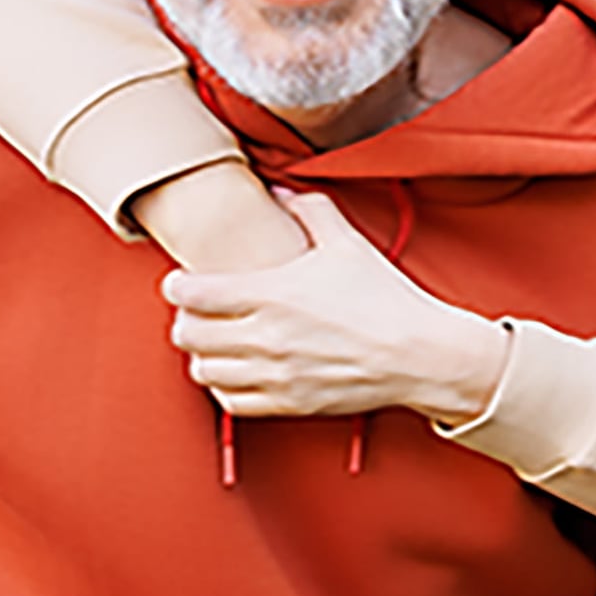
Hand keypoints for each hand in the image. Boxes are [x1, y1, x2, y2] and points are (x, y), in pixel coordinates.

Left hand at [160, 189, 508, 421]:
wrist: (419, 354)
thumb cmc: (385, 297)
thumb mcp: (346, 243)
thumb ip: (308, 210)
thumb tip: (279, 191)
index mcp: (273, 293)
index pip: (192, 293)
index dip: (176, 286)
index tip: (179, 282)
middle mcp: (266, 337)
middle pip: (188, 335)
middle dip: (184, 320)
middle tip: (195, 312)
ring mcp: (275, 374)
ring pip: (203, 370)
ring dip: (201, 355)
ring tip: (214, 343)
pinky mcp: (288, 403)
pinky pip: (231, 402)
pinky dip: (224, 387)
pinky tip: (236, 372)